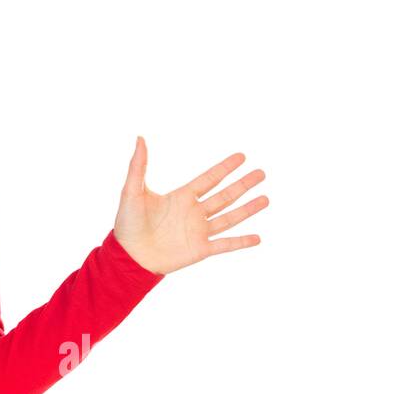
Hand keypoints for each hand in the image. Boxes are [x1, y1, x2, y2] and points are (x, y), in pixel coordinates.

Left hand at [112, 136, 268, 275]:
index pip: (209, 179)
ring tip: (266, 199)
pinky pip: (225, 245)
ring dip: (247, 209)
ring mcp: (198, 231)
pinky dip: (241, 242)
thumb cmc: (127, 223)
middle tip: (262, 173)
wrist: (128, 255)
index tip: (241, 157)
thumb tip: (140, 138)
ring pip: (229, 217)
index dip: (225, 168)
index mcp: (181, 197)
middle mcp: (193, 212)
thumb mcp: (132, 191)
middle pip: (224, 196)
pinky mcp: (200, 250)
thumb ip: (138, 166)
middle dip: (243, 185)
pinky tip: (258, 238)